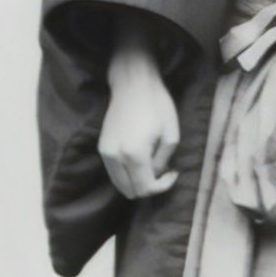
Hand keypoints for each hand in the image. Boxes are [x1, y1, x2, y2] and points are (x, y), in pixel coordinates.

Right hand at [99, 28, 180, 200]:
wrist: (132, 85)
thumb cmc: (157, 105)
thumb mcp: (171, 134)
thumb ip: (163, 161)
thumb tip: (156, 176)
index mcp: (134, 154)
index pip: (146, 188)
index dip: (162, 187)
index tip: (173, 173)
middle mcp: (116, 157)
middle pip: (131, 191)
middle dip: (149, 187)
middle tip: (163, 171)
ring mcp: (106, 153)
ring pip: (120, 185)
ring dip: (137, 182)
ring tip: (152, 166)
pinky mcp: (102, 148)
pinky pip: (114, 173)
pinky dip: (127, 175)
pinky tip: (139, 161)